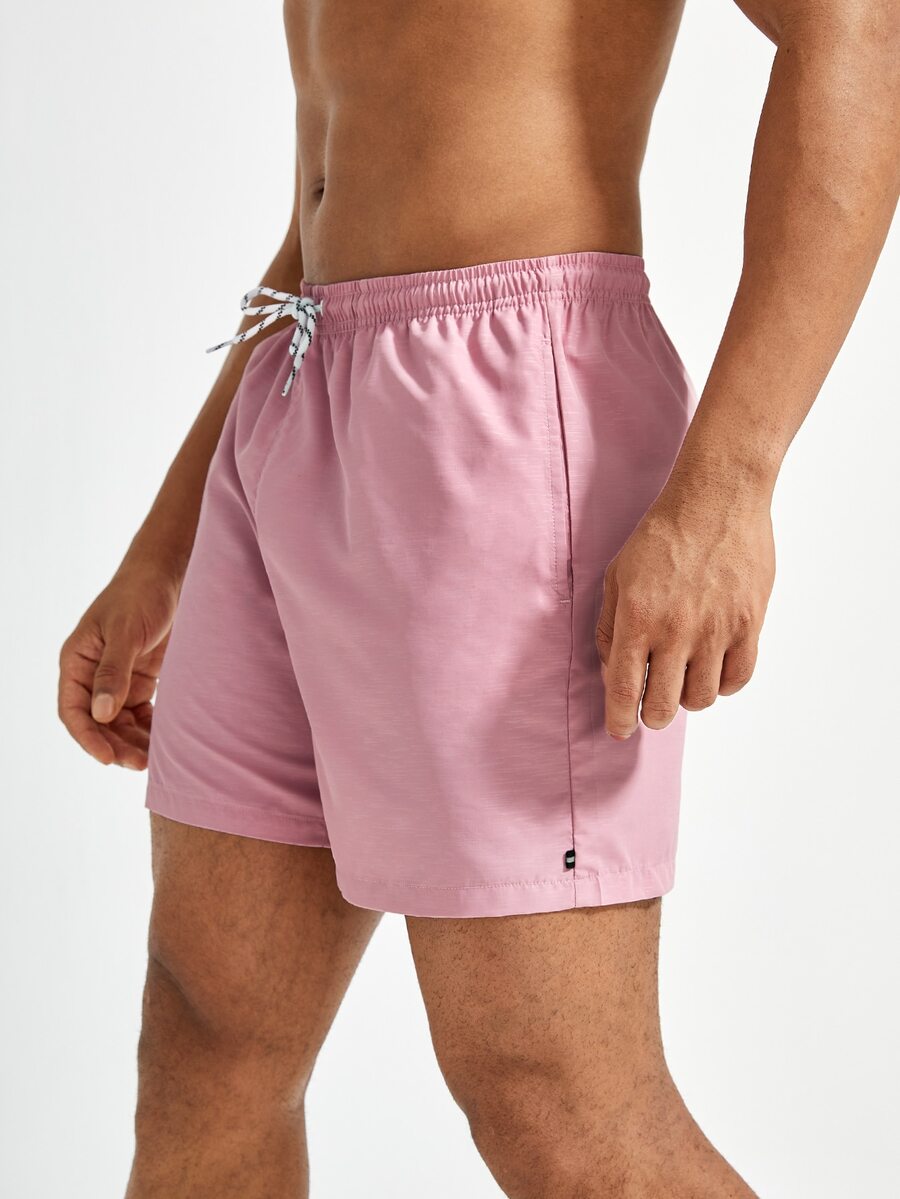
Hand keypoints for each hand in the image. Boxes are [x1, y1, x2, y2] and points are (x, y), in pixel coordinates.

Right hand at [58, 564, 179, 769]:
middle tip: (140, 764)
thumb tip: (102, 714)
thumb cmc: (140, 595)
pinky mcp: (142, 680)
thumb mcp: (125, 632)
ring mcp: (118, 679)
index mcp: (77, 662)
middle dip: (116, 745)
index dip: (88, 738)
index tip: (108, 759)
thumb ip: (113, 672)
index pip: (73, 711)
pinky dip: (150, 729)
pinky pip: (142, 714)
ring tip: (155, 758)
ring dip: (133, 742)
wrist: (169, 576)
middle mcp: (93, 675)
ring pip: (120, 723)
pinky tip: (165, 740)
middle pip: (98, 723)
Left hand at [595, 485, 774, 738]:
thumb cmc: (661, 534)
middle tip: (652, 706)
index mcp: (636, 618)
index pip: (623, 689)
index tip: (619, 731)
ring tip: (684, 676)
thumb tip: (611, 669)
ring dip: (688, 696)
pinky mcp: (748, 624)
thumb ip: (609, 625)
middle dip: (652, 715)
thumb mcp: (617, 575)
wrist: (716, 499)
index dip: (619, 719)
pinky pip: (739, 678)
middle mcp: (675, 630)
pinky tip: (714, 668)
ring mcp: (715, 630)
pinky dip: (724, 684)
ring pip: (702, 698)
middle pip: (663, 706)